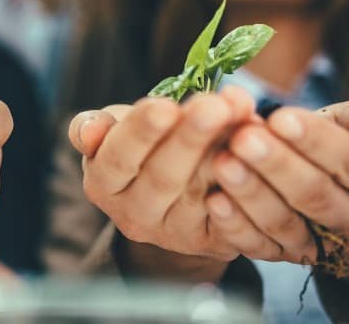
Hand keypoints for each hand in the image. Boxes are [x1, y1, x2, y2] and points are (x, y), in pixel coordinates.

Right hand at [68, 88, 257, 264]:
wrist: (173, 194)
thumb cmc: (142, 146)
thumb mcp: (114, 130)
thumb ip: (98, 125)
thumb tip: (89, 130)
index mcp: (103, 184)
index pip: (119, 157)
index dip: (142, 132)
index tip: (167, 105)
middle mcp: (134, 216)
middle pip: (163, 177)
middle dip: (191, 137)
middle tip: (216, 105)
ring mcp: (174, 234)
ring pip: (200, 195)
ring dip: (225, 154)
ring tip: (244, 117)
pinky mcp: (213, 244)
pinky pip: (232, 219)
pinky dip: (245, 188)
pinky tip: (259, 156)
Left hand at [210, 99, 348, 258]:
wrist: (331, 179)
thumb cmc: (344, 137)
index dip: (316, 140)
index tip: (279, 117)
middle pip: (315, 195)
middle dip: (276, 165)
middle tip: (242, 138)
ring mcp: (321, 244)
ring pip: (286, 223)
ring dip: (251, 193)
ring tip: (222, 162)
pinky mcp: (284, 255)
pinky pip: (259, 246)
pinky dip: (235, 226)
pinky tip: (214, 201)